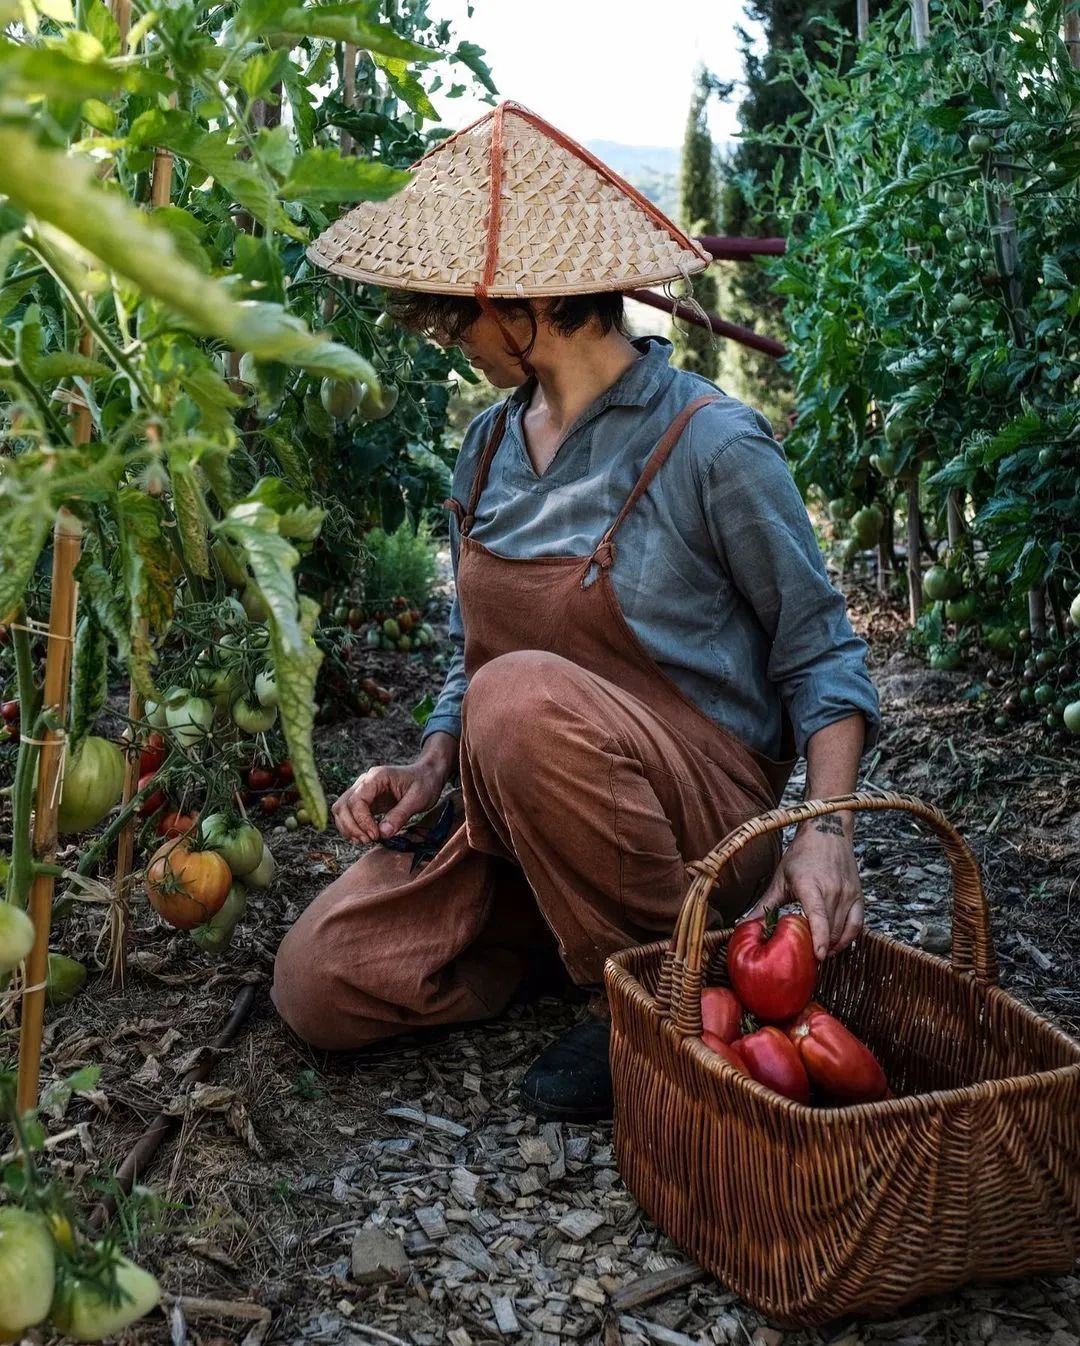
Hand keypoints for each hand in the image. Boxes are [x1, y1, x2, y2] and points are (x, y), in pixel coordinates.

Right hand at [332, 760, 445, 843]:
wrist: (427, 775)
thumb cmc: (424, 783)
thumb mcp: (417, 799)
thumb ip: (400, 815)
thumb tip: (383, 833)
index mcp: (376, 777)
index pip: (356, 801)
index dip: (362, 821)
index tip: (375, 835)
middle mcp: (364, 782)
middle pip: (343, 805)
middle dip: (352, 827)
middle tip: (368, 840)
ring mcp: (362, 791)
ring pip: (341, 810)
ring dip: (348, 828)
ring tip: (365, 841)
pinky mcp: (365, 801)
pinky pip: (349, 814)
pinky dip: (351, 827)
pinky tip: (364, 837)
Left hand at [745, 812, 862, 960]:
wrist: (828, 831)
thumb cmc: (802, 855)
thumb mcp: (780, 878)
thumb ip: (766, 905)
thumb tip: (746, 926)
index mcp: (810, 885)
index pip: (818, 915)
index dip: (819, 937)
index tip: (818, 956)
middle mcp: (832, 890)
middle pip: (830, 929)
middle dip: (819, 948)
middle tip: (805, 959)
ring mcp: (848, 893)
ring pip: (843, 930)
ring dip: (832, 946)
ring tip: (818, 954)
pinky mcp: (858, 896)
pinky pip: (857, 924)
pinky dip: (848, 939)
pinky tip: (835, 945)